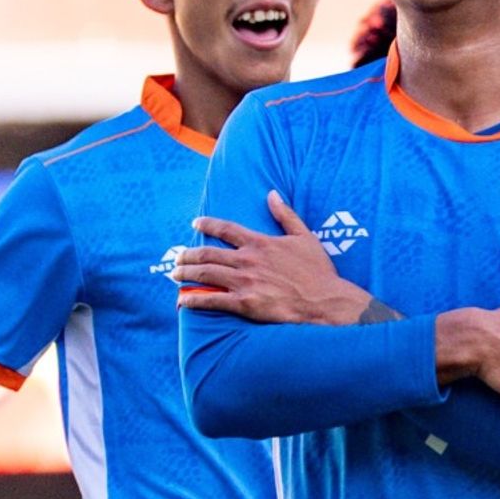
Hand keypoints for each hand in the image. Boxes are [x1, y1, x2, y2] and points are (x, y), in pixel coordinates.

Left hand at [176, 190, 372, 324]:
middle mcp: (248, 260)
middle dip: (188, 254)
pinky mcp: (245, 303)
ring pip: (205, 274)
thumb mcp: (304, 237)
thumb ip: (285, 215)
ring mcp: (244, 282)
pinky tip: (182, 300)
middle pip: (208, 254)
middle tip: (177, 256)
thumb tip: (272, 194)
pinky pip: (212, 300)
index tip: (195, 224)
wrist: (325, 300)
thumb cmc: (318, 271)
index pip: (226, 229)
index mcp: (260, 243)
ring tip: (175, 274)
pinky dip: (194, 299)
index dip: (208, 225)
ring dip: (186, 273)